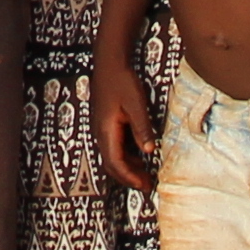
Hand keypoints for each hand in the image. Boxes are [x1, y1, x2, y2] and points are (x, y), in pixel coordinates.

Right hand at [91, 59, 156, 193]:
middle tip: (146, 185)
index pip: (115, 162)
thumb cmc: (122, 81)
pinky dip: (125, 156)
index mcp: (107, 130)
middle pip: (111, 164)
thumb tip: (149, 150)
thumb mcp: (136, 105)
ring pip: (111, 156)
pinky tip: (139, 154)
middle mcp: (100, 132)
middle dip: (128, 177)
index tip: (144, 185)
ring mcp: (101, 128)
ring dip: (127, 167)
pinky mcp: (105, 123)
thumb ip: (142, 128)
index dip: (129, 177)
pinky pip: (113, 146)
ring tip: (144, 173)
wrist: (109, 63)